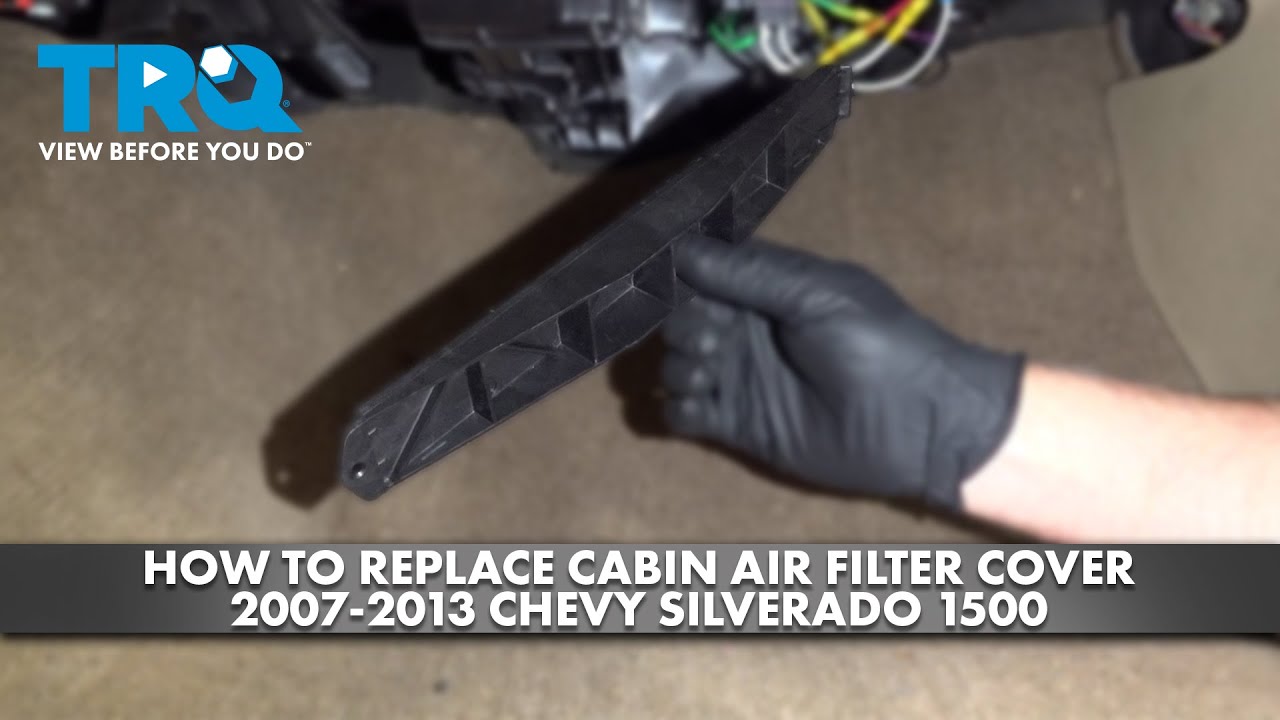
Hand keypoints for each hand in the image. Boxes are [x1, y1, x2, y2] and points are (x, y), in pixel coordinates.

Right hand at [661, 235, 1024, 510]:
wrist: (917, 423)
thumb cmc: (877, 344)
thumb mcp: (818, 294)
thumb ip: (751, 273)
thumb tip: (683, 247)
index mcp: (768, 292)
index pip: (706, 274)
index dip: (683, 274)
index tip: (666, 278)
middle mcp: (747, 332)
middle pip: (683, 320)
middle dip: (682, 325)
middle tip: (715, 341)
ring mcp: (740, 381)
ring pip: (676, 366)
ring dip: (677, 366)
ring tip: (709, 375)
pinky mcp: (738, 428)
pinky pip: (683, 416)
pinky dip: (675, 409)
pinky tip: (698, 406)